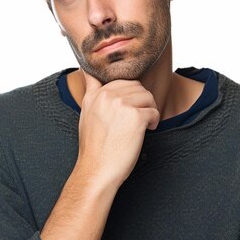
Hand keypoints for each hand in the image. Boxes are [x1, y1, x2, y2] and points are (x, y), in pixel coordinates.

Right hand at [76, 71, 159, 186]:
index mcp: (95, 95)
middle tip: (138, 117)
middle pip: (136, 85)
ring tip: (143, 124)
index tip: (127, 102)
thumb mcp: (86, 113)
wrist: (97, 170)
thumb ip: (90, 90)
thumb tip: (84, 69)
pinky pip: (154, 110)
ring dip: (149, 109)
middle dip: (141, 100)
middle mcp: (107, 96)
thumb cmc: (94, 147)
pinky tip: (146, 130)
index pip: (118, 79)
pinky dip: (154, 121)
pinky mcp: (136, 117)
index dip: (127, 91)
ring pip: (147, 96)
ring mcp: (121, 105)